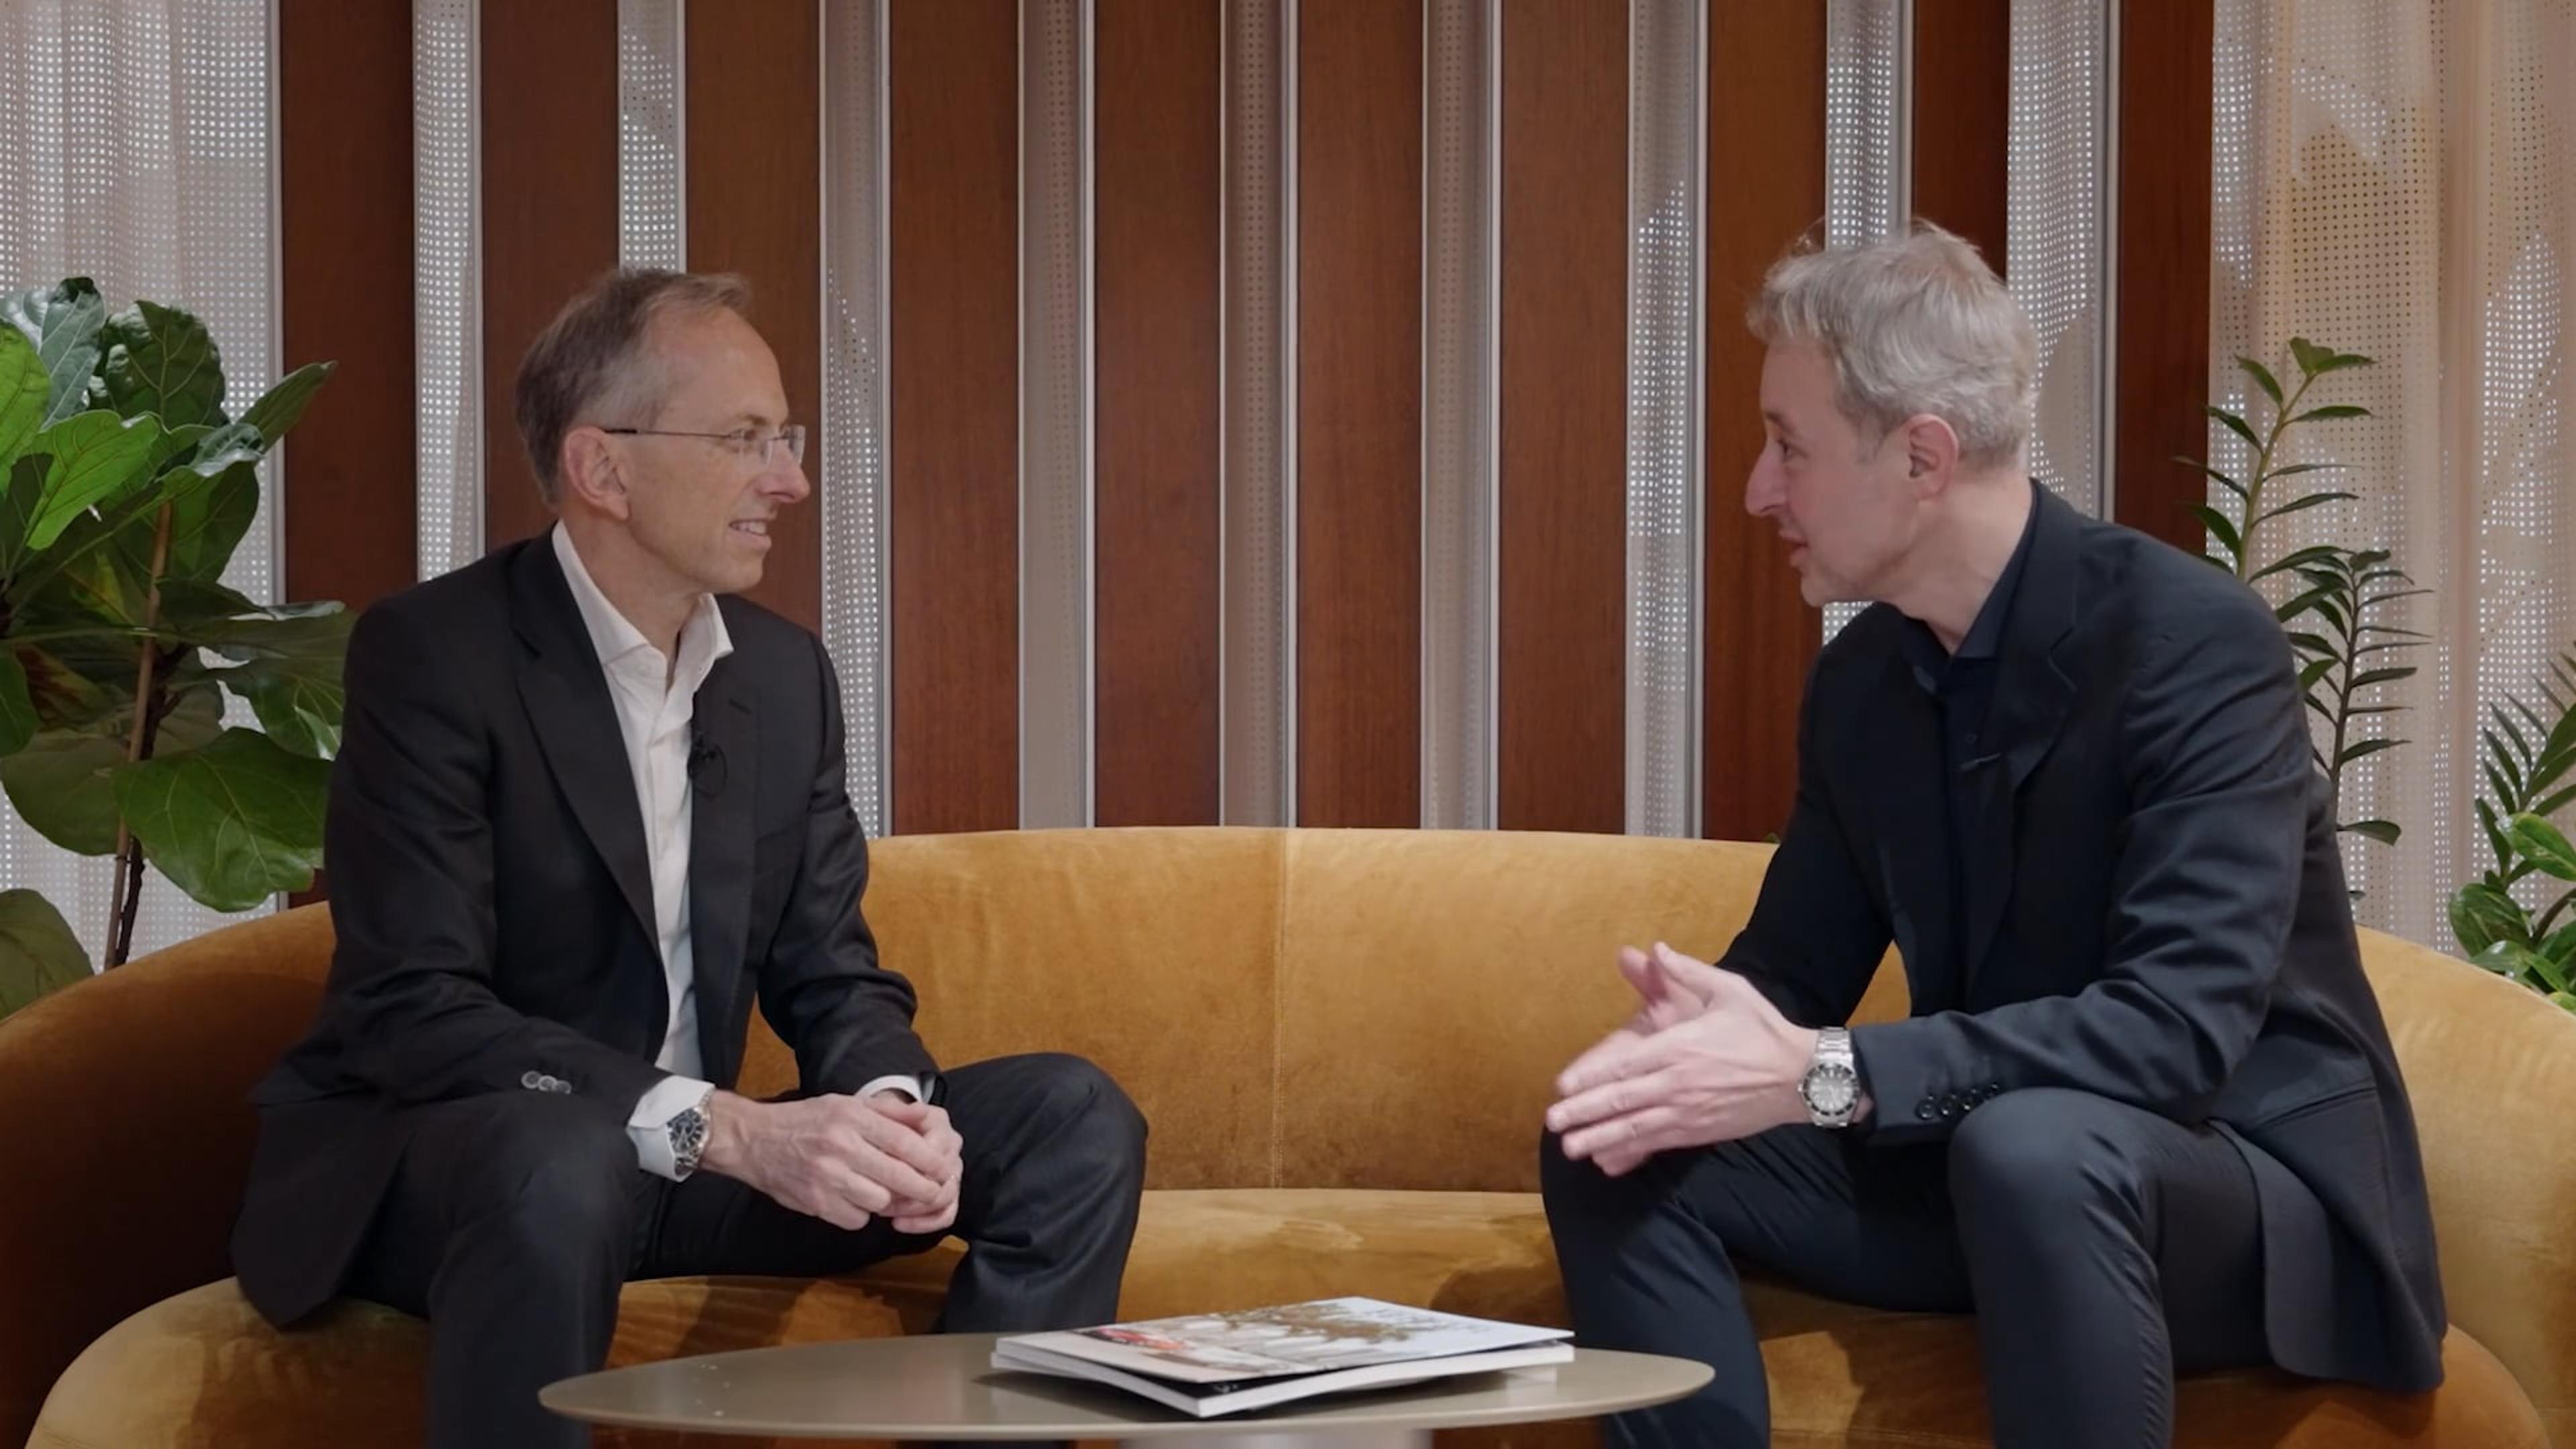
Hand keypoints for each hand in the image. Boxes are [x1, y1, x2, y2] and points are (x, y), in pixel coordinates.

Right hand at [700, 1091, 960, 1231]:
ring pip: (879, 1201)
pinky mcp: (814, 1203)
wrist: (754, 1140)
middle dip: (922, 1189)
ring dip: (888, 1201)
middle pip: (898, 1177)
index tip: (943, 1169)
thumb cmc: (806, 1120)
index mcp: (851, 1118)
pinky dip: (861, 1213)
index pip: (904, 1142)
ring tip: (884, 1191)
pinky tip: (854, 1200)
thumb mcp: (845, 1104)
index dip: (929, 1160)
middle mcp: (840, 1147)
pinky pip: (856, 1218)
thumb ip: (887, 1112)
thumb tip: (927, 1118)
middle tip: (933, 1192)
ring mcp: (826, 1178)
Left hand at [1547, 945, 1815, 1175]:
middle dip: (1584, 1113)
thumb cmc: (1762, 1029)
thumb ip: (1688, 972)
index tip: (1562, 1087)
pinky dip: (1630, 1153)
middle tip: (1552, 1122)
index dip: (1590, 1078)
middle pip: (1622, 1101)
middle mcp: (1679, 1083)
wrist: (1803, 1076)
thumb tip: (1654, 949)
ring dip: (1600, 1138)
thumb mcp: (1728, 991)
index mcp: (1680, 1046)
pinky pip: (1658, 1144)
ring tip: (1569, 1148)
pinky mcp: (1700, 1131)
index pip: (1625, 1066)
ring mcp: (1689, 1112)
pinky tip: (1607, 1161)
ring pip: (1636, 1128)